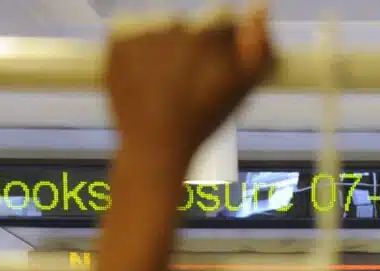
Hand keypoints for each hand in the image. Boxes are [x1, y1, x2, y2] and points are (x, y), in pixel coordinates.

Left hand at [104, 6, 274, 166]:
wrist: (154, 147)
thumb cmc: (201, 123)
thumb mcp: (240, 91)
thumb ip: (258, 50)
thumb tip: (261, 7)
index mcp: (207, 39)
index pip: (223, 22)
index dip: (224, 43)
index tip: (218, 66)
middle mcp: (174, 27)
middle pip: (192, 27)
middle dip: (195, 47)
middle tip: (190, 81)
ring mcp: (143, 34)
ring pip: (162, 31)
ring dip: (166, 49)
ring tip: (166, 82)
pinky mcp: (117, 41)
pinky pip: (133, 37)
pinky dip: (138, 54)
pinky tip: (145, 79)